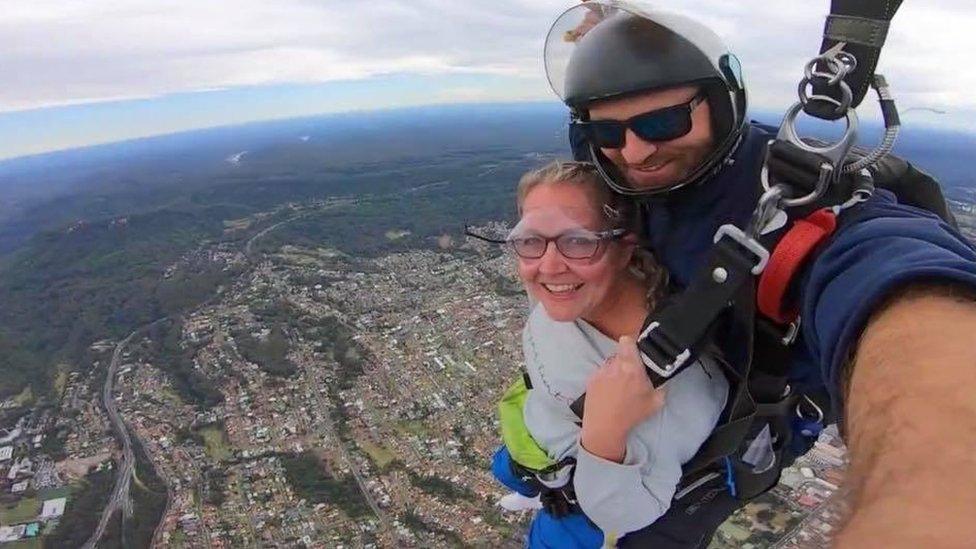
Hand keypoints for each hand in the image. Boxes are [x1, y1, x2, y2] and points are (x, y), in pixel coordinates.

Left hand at [580, 336, 665, 461]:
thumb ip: (662, 385)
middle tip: (632, 373)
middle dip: (626, 360)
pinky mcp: (591, 379)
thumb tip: (663, 377)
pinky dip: (606, 378)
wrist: (605, 427)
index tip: (637, 350)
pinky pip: (601, 372)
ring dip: (616, 369)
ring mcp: (600, 371)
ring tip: (620, 385)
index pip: (627, 340)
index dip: (632, 343)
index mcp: (631, 367)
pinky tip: (610, 392)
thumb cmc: (631, 414)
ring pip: (610, 363)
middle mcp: (614, 365)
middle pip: (620, 353)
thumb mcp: (656, 402)